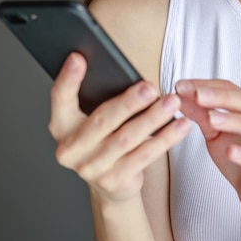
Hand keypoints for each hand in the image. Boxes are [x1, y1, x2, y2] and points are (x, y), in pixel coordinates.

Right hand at [49, 52, 190, 202]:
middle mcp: (71, 149)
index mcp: (62, 125)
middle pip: (102, 120)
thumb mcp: (92, 116)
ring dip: (153, 118)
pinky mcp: (115, 180)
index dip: (68, 78)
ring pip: (127, 138)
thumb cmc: (104, 137)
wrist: (110, 183)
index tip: (78, 57)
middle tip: (150, 88)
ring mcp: (92, 168)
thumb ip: (99, 97)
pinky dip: (165, 138)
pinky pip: (145, 155)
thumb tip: (125, 73)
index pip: (60, 98)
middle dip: (129, 103)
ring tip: (172, 102)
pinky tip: (180, 125)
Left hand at [176, 79, 240, 220]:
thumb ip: (201, 115)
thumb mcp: (216, 134)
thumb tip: (179, 96)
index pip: (231, 89)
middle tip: (196, 94)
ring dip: (234, 121)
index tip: (181, 86)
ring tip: (210, 118)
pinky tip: (230, 151)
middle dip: (221, 97)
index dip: (206, 85)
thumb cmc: (240, 160)